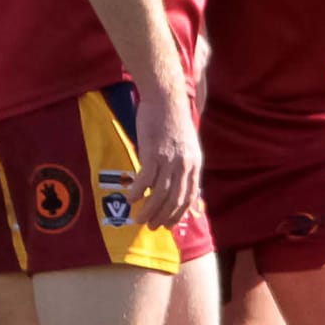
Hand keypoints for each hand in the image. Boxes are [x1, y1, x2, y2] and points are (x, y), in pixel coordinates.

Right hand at [130, 78, 201, 230]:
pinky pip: (145, 179)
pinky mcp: (153, 152)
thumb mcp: (187, 144)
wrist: (166, 98)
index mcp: (194, 164)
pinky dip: (137, 191)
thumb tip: (175, 181)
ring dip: (148, 210)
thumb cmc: (172, 119)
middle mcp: (184, 165)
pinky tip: (130, 198)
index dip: (177, 214)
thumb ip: (183, 163)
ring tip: (138, 219)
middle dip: (162, 217)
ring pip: (159, 193)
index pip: (189, 197)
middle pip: (174, 200)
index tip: (167, 224)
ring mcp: (169, 159)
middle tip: (150, 226)